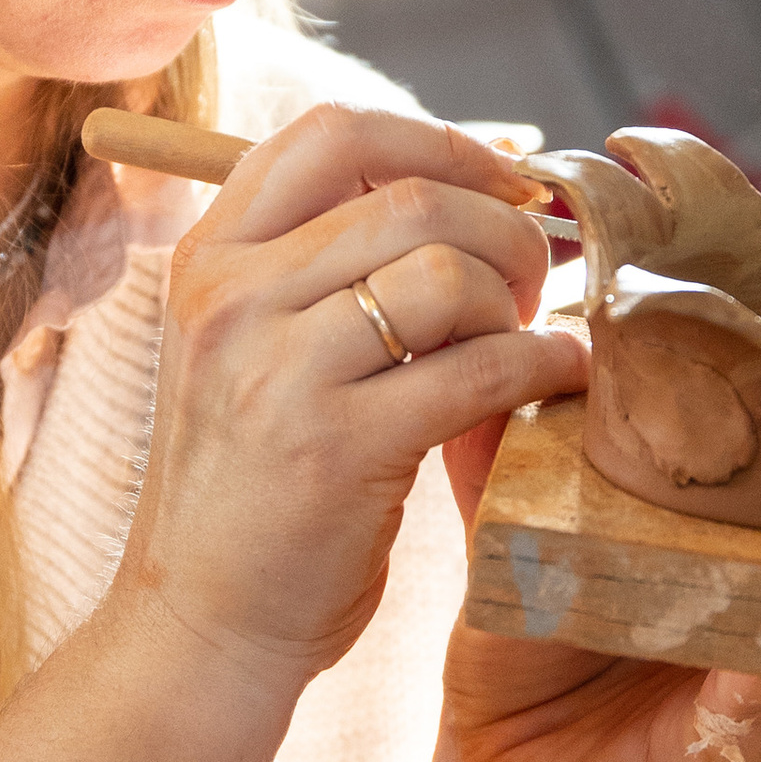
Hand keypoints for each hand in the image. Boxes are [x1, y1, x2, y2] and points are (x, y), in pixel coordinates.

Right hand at [115, 105, 579, 687]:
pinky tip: (561, 380)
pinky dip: (544, 364)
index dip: (440, 141)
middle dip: (502, 225)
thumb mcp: (245, 353)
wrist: (200, 628)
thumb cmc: (249, 491)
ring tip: (528, 340)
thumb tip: (459, 189)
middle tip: (536, 277)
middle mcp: (231, 299)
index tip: (502, 182)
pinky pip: (479, 367)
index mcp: (209, 260)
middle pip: (409, 195)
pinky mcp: (338, 449)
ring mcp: (278, 373)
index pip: (333, 133)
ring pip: (447, 271)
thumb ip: (318, 271)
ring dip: (518, 301)